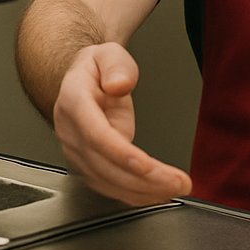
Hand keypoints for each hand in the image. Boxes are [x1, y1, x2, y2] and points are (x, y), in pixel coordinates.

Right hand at [52, 42, 191, 204]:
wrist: (79, 82)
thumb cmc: (95, 70)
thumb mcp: (108, 54)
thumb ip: (116, 66)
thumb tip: (119, 84)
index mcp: (74, 102)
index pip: (96, 135)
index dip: (121, 154)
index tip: (147, 166)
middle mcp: (71, 132)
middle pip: (104, 165)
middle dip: (142, 179)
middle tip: (178, 182)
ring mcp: (77, 152)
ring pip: (107, 182)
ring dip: (142, 191)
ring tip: (175, 188)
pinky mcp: (88, 165)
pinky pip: (109, 186)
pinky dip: (134, 194)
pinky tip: (157, 194)